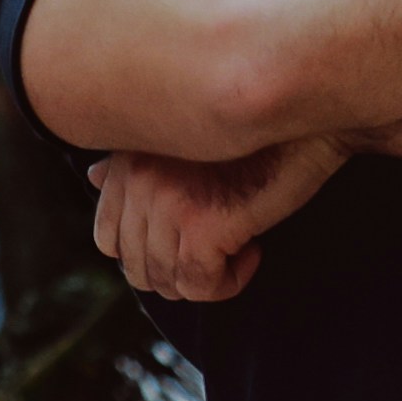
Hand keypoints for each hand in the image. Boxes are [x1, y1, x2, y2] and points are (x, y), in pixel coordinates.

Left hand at [92, 131, 348, 303]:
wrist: (309, 114)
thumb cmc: (254, 124)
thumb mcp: (184, 136)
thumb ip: (133, 159)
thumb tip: (92, 177)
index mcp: (128, 160)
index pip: (107, 238)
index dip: (149, 255)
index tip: (193, 241)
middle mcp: (137, 180)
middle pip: (137, 268)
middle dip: (179, 273)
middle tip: (221, 253)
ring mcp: (165, 203)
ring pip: (168, 282)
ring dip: (206, 279)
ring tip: (241, 249)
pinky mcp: (199, 226)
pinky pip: (201, 286)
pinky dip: (229, 282)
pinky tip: (253, 252)